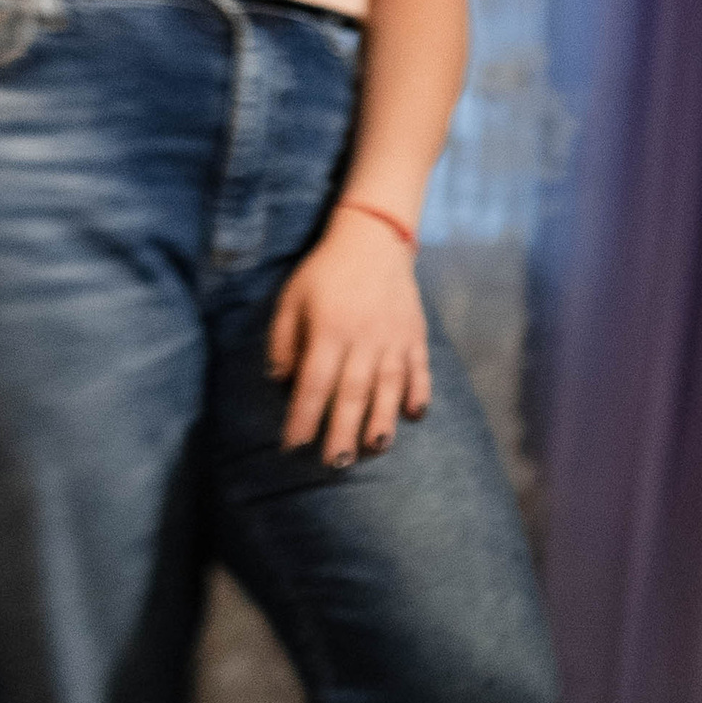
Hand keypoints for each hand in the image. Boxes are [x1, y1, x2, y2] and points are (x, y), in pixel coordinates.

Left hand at [269, 203, 429, 464]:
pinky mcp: (415, 334)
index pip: (314, 382)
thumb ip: (283, 341)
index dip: (303, 416)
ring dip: (383, 419)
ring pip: (389, 386)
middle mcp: (364, 337)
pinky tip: (415, 415)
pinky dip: (419, 392)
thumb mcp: (292, 299)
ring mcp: (394, 337)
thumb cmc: (325, 272)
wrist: (373, 238)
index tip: (293, 445)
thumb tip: (281, 382)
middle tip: (335, 463)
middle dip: (343, 430)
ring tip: (375, 448)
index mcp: (329, 329)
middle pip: (352, 392)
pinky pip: (420, 369)